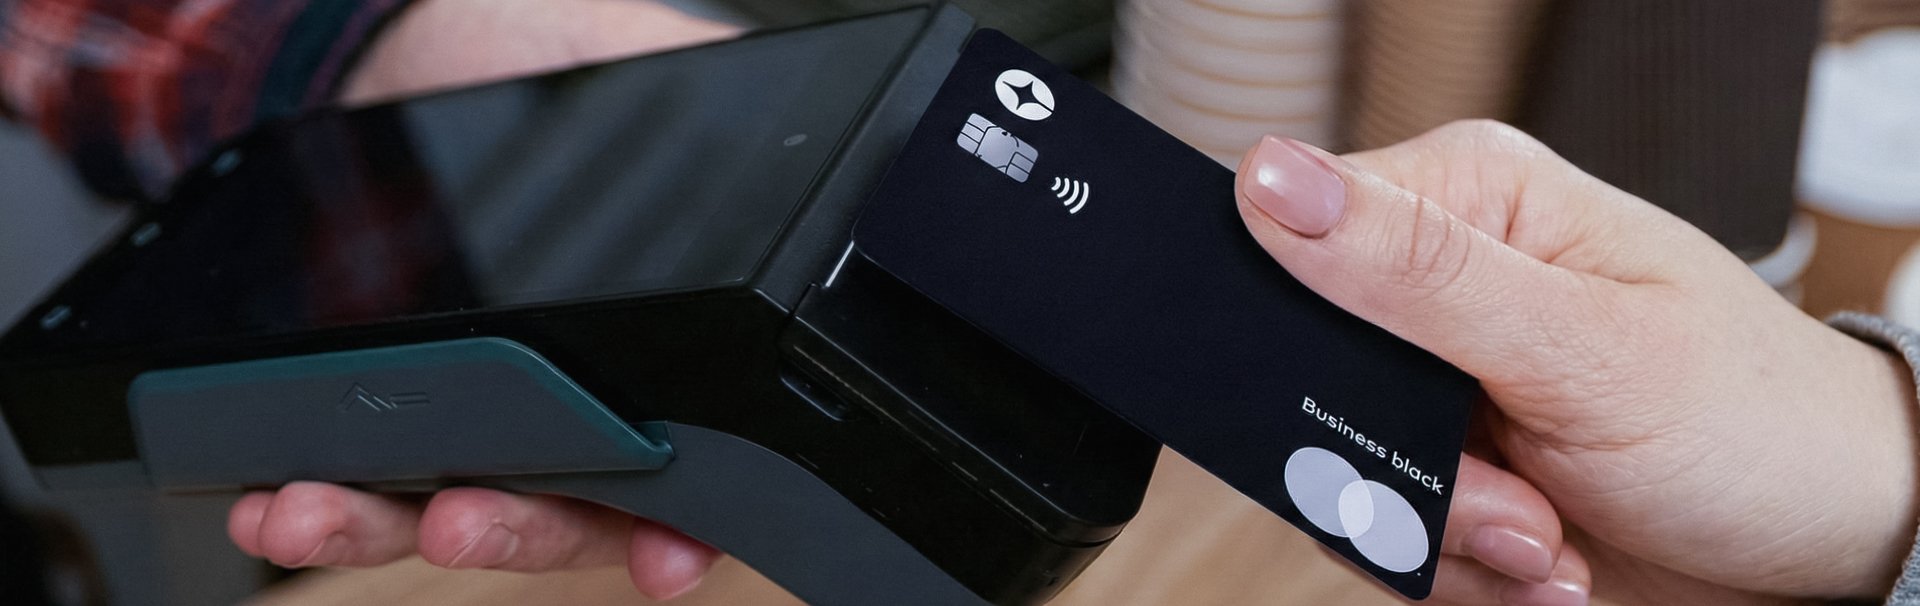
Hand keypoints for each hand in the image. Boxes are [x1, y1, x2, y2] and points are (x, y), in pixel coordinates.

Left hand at [228, 1, 736, 599]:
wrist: (390, 41)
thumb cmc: (529, 56)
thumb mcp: (647, 70)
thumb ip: (722, 131)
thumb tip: (805, 152)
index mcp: (645, 354)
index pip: (679, 472)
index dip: (675, 530)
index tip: (664, 555)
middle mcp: (562, 407)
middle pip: (559, 518)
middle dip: (512, 530)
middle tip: (464, 514)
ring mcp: (460, 415)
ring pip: (442, 514)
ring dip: (384, 529)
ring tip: (325, 510)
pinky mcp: (360, 408)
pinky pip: (347, 482)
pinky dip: (312, 507)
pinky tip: (277, 498)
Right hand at [1235, 121, 1919, 604]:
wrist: (1827, 550)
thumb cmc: (1758, 423)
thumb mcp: (1585, 344)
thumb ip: (1419, 267)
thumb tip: (1271, 178)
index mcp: (1472, 201)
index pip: (1301, 236)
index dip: (1316, 333)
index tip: (1398, 410)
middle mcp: (1447, 289)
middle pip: (1314, 382)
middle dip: (1401, 473)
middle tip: (1514, 501)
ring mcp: (1446, 390)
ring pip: (1343, 478)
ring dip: (1446, 537)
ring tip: (1551, 536)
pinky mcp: (1454, 474)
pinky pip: (1386, 538)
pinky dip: (1463, 573)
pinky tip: (1548, 560)